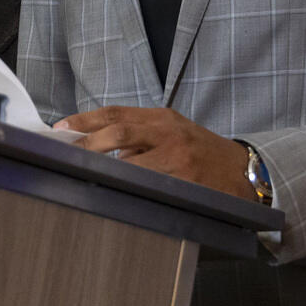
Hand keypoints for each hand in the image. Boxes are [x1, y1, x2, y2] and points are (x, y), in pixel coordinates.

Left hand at [56, 106, 252, 199]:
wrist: (243, 171)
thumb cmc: (201, 152)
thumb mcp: (172, 132)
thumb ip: (139, 135)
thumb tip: (95, 144)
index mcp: (161, 118)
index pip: (115, 113)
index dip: (85, 120)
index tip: (61, 128)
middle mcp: (168, 132)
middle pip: (119, 131)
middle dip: (88, 143)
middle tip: (66, 153)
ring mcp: (178, 156)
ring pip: (131, 160)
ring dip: (107, 168)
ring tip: (88, 173)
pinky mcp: (186, 180)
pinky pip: (150, 183)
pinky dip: (131, 186)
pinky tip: (120, 192)